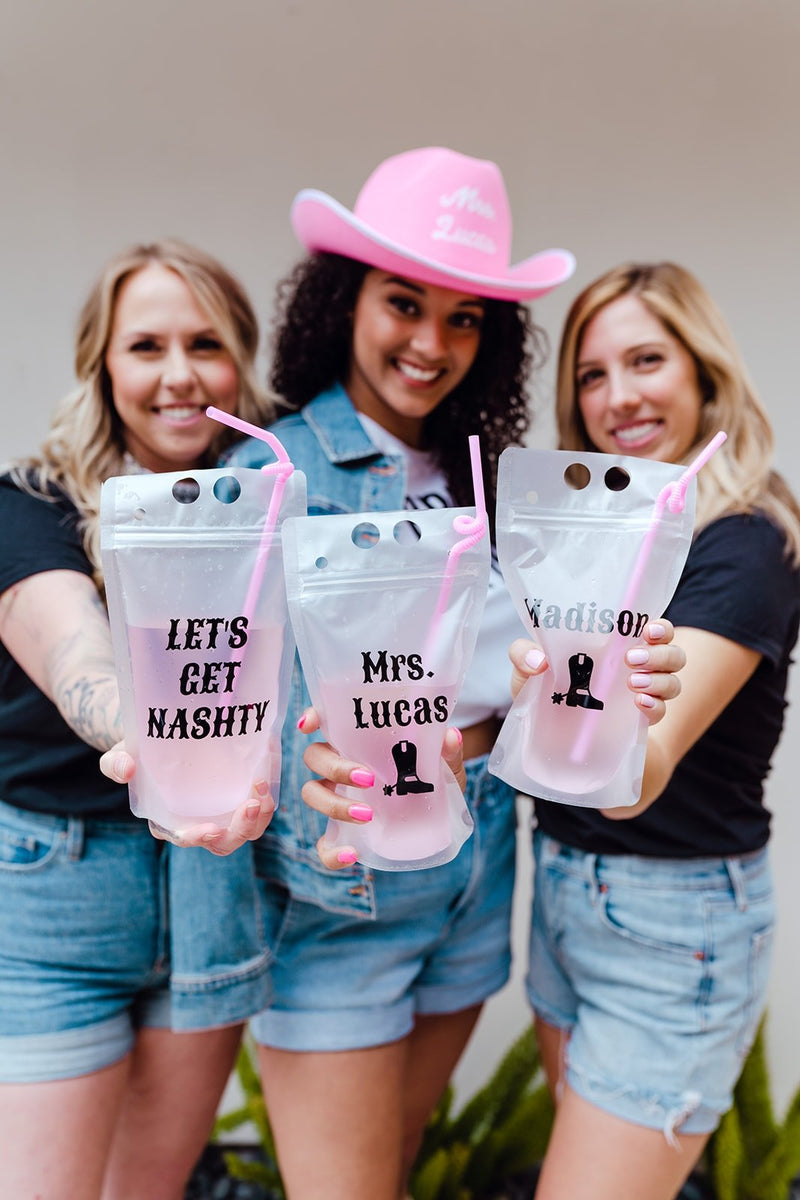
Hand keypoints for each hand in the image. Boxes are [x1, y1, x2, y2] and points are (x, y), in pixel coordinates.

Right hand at [99, 740, 274, 853]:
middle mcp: (200, 821)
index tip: (213, 829)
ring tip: (263, 787)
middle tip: (252, 805)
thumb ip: (116, 764)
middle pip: (226, 841)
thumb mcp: (120, 755)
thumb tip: (126, 769)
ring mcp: (223, 809)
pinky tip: (269, 762)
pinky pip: (260, 802)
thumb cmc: (138, 752)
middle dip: (241, 828)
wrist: (163, 733)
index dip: (200, 837)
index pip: (187, 838)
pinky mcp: (240, 792)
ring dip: (261, 813)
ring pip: (249, 827)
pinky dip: (267, 790)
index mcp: (170, 821)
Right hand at [297, 707, 465, 869]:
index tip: (310, 724)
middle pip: (315, 757)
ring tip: (368, 814)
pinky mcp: (343, 835)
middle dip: (335, 767)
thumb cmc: (435, 779)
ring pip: (312, 794)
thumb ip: (447, 751)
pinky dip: (332, 852)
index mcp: (359, 742)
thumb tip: (450, 736)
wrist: (442, 818)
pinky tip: (352, 854)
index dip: (312, 718)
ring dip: (333, 804)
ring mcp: (338, 800)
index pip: (327, 722)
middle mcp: (341, 767)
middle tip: (368, 779)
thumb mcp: (446, 764)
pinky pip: (324, 845)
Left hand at [508, 620, 683, 725]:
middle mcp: (636, 667)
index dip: (660, 627)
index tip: (647, 630)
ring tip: (633, 685)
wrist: (548, 736)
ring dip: (660, 679)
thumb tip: (538, 660)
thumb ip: (523, 654)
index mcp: (615, 645)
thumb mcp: (525, 670)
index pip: (653, 628)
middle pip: (672, 652)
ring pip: (673, 681)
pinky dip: (655, 706)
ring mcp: (641, 694)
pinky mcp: (638, 721)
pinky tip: (638, 704)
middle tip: (630, 660)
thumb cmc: (541, 690)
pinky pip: (661, 711)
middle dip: (660, 654)